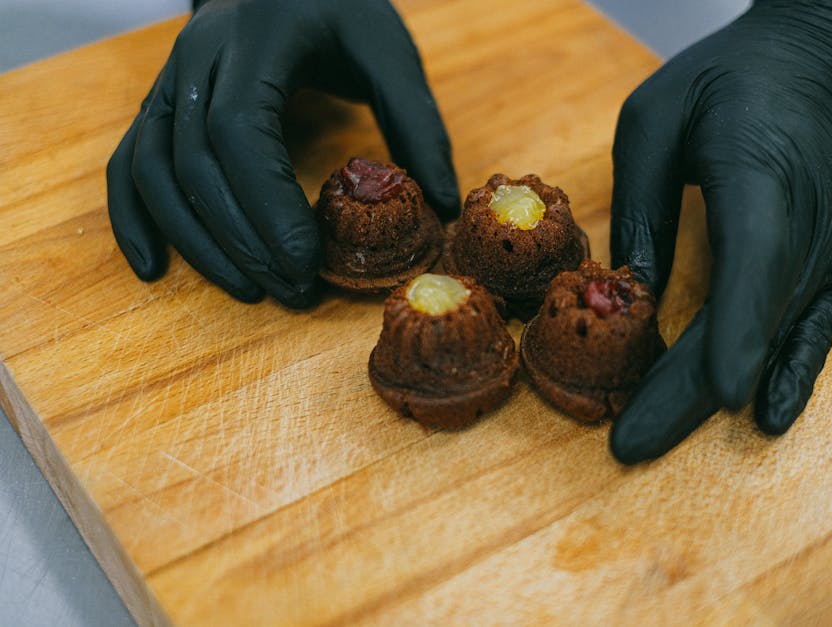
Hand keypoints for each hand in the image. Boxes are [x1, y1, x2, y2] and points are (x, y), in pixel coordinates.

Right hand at [107, 0, 458, 307]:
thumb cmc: (336, 9)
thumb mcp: (388, 50)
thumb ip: (417, 122)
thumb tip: (439, 205)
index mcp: (256, 40)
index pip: (240, 132)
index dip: (268, 206)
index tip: (307, 262)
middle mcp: (197, 59)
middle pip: (196, 163)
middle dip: (243, 239)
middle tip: (293, 289)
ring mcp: (167, 82)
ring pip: (154, 172)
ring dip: (197, 241)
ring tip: (249, 289)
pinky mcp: (156, 106)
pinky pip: (128, 166)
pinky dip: (133, 219)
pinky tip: (154, 267)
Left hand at [608, 0, 831, 462]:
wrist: (814, 59)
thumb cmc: (724, 79)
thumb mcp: (653, 120)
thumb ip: (643, 205)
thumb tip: (630, 289)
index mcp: (759, 170)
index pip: (756, 262)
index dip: (740, 332)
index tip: (721, 395)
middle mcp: (807, 218)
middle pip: (753, 319)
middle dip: (691, 389)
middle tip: (629, 445)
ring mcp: (829, 242)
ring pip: (774, 333)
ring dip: (716, 391)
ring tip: (655, 436)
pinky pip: (813, 325)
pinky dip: (790, 371)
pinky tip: (765, 416)